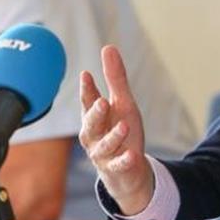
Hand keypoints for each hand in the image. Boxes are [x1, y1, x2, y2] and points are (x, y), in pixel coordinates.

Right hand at [79, 45, 152, 214]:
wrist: (127, 171)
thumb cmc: (121, 132)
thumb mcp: (122, 103)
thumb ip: (115, 79)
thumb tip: (108, 48)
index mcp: (94, 117)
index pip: (88, 102)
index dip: (87, 90)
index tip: (86, 76)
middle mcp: (94, 135)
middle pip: (91, 124)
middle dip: (95, 114)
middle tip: (102, 102)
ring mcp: (104, 154)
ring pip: (104, 145)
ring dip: (113, 137)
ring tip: (124, 126)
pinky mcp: (116, 169)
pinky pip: (118, 166)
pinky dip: (124, 161)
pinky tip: (132, 155)